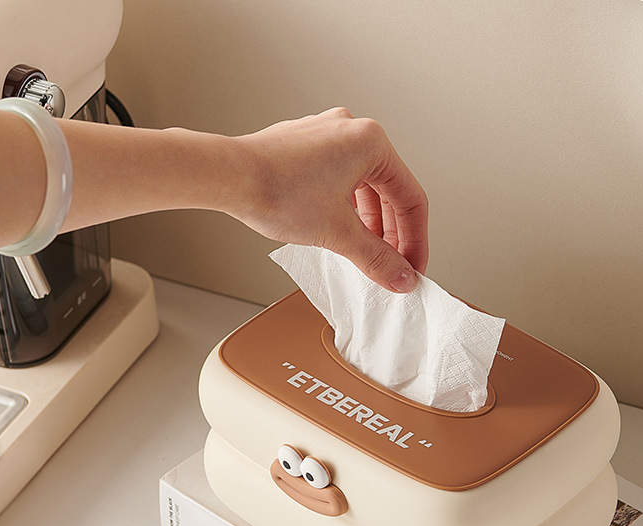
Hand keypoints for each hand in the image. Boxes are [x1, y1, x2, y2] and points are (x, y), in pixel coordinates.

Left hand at [226, 108, 428, 291]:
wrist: (226, 177)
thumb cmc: (275, 189)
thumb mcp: (338, 233)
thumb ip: (377, 259)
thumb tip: (401, 276)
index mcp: (371, 142)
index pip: (411, 199)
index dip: (416, 241)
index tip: (412, 267)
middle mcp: (351, 132)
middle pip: (388, 193)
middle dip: (391, 236)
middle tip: (391, 267)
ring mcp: (326, 138)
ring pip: (364, 189)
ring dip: (369, 227)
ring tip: (365, 256)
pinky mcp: (305, 149)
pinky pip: (340, 183)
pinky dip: (346, 212)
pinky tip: (340, 235)